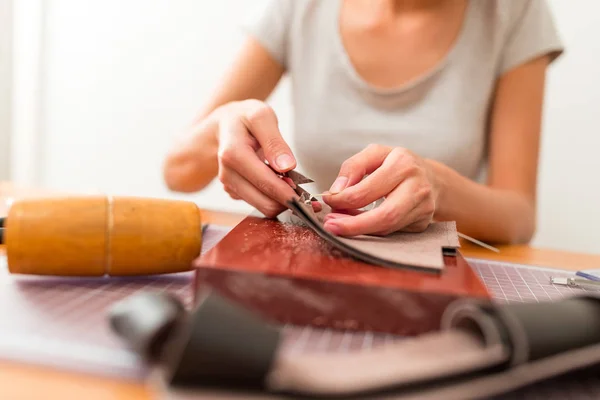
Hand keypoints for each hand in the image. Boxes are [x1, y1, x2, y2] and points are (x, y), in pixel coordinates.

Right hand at [216, 100, 300, 217]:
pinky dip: (272, 197)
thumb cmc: (245, 118)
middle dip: (287, 199)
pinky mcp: (235, 192)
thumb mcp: (261, 117)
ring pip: (263, 208)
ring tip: (291, 182)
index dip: (288, 193)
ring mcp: (229, 185)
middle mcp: (228, 174)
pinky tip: (278, 182)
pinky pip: (259, 203)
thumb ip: (275, 142)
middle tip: (303, 189)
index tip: (307, 196)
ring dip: (281, 200)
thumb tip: (287, 166)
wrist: (224, 125)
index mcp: (233, 154)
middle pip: (265, 204)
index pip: (265, 183)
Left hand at [322, 144, 439, 235]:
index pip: (367, 190)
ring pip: (387, 227)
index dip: (343, 199)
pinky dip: (371, 229)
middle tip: (330, 226)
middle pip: (384, 216)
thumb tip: (336, 191)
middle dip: (353, 225)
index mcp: (403, 164)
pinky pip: (391, 231)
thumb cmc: (398, 164)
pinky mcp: (422, 223)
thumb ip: (353, 167)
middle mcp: (417, 187)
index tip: (328, 200)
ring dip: (359, 229)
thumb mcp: (375, 154)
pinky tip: (357, 223)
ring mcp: (423, 208)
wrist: (433, 178)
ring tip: (339, 225)